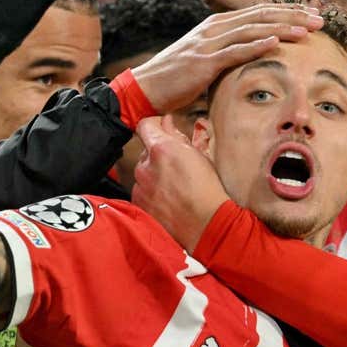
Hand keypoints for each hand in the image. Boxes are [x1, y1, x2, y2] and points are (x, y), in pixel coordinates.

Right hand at [130, 3, 323, 113]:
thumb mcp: (207, 60)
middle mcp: (215, 28)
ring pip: (252, 30)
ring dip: (282, 28)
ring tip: (307, 29)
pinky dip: (256, 45)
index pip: (259, 12)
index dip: (287, 11)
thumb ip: (229, 54)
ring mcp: (208, 43)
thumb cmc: (177, 79)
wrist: (144, 88)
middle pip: (261, 15)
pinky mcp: (203, 62)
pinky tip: (276, 43)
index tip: (312, 14)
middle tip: (320, 19)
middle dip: (293, 15)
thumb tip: (255, 57)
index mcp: (218, 25)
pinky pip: (234, 51)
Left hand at [132, 116, 229, 251]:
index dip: (154, 126)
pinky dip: (151, 192)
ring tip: (174, 186)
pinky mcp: (139, 203)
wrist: (205, 223)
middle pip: (146, 151)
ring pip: (143, 172)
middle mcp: (145, 166)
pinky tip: (168, 199)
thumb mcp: (199, 155)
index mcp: (161, 149)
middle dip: (158, 155)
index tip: (162, 130)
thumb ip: (178, 136)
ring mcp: (140, 186)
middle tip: (177, 165)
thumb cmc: (208, 188)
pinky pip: (141, 190)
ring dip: (154, 174)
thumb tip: (167, 122)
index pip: (144, 126)